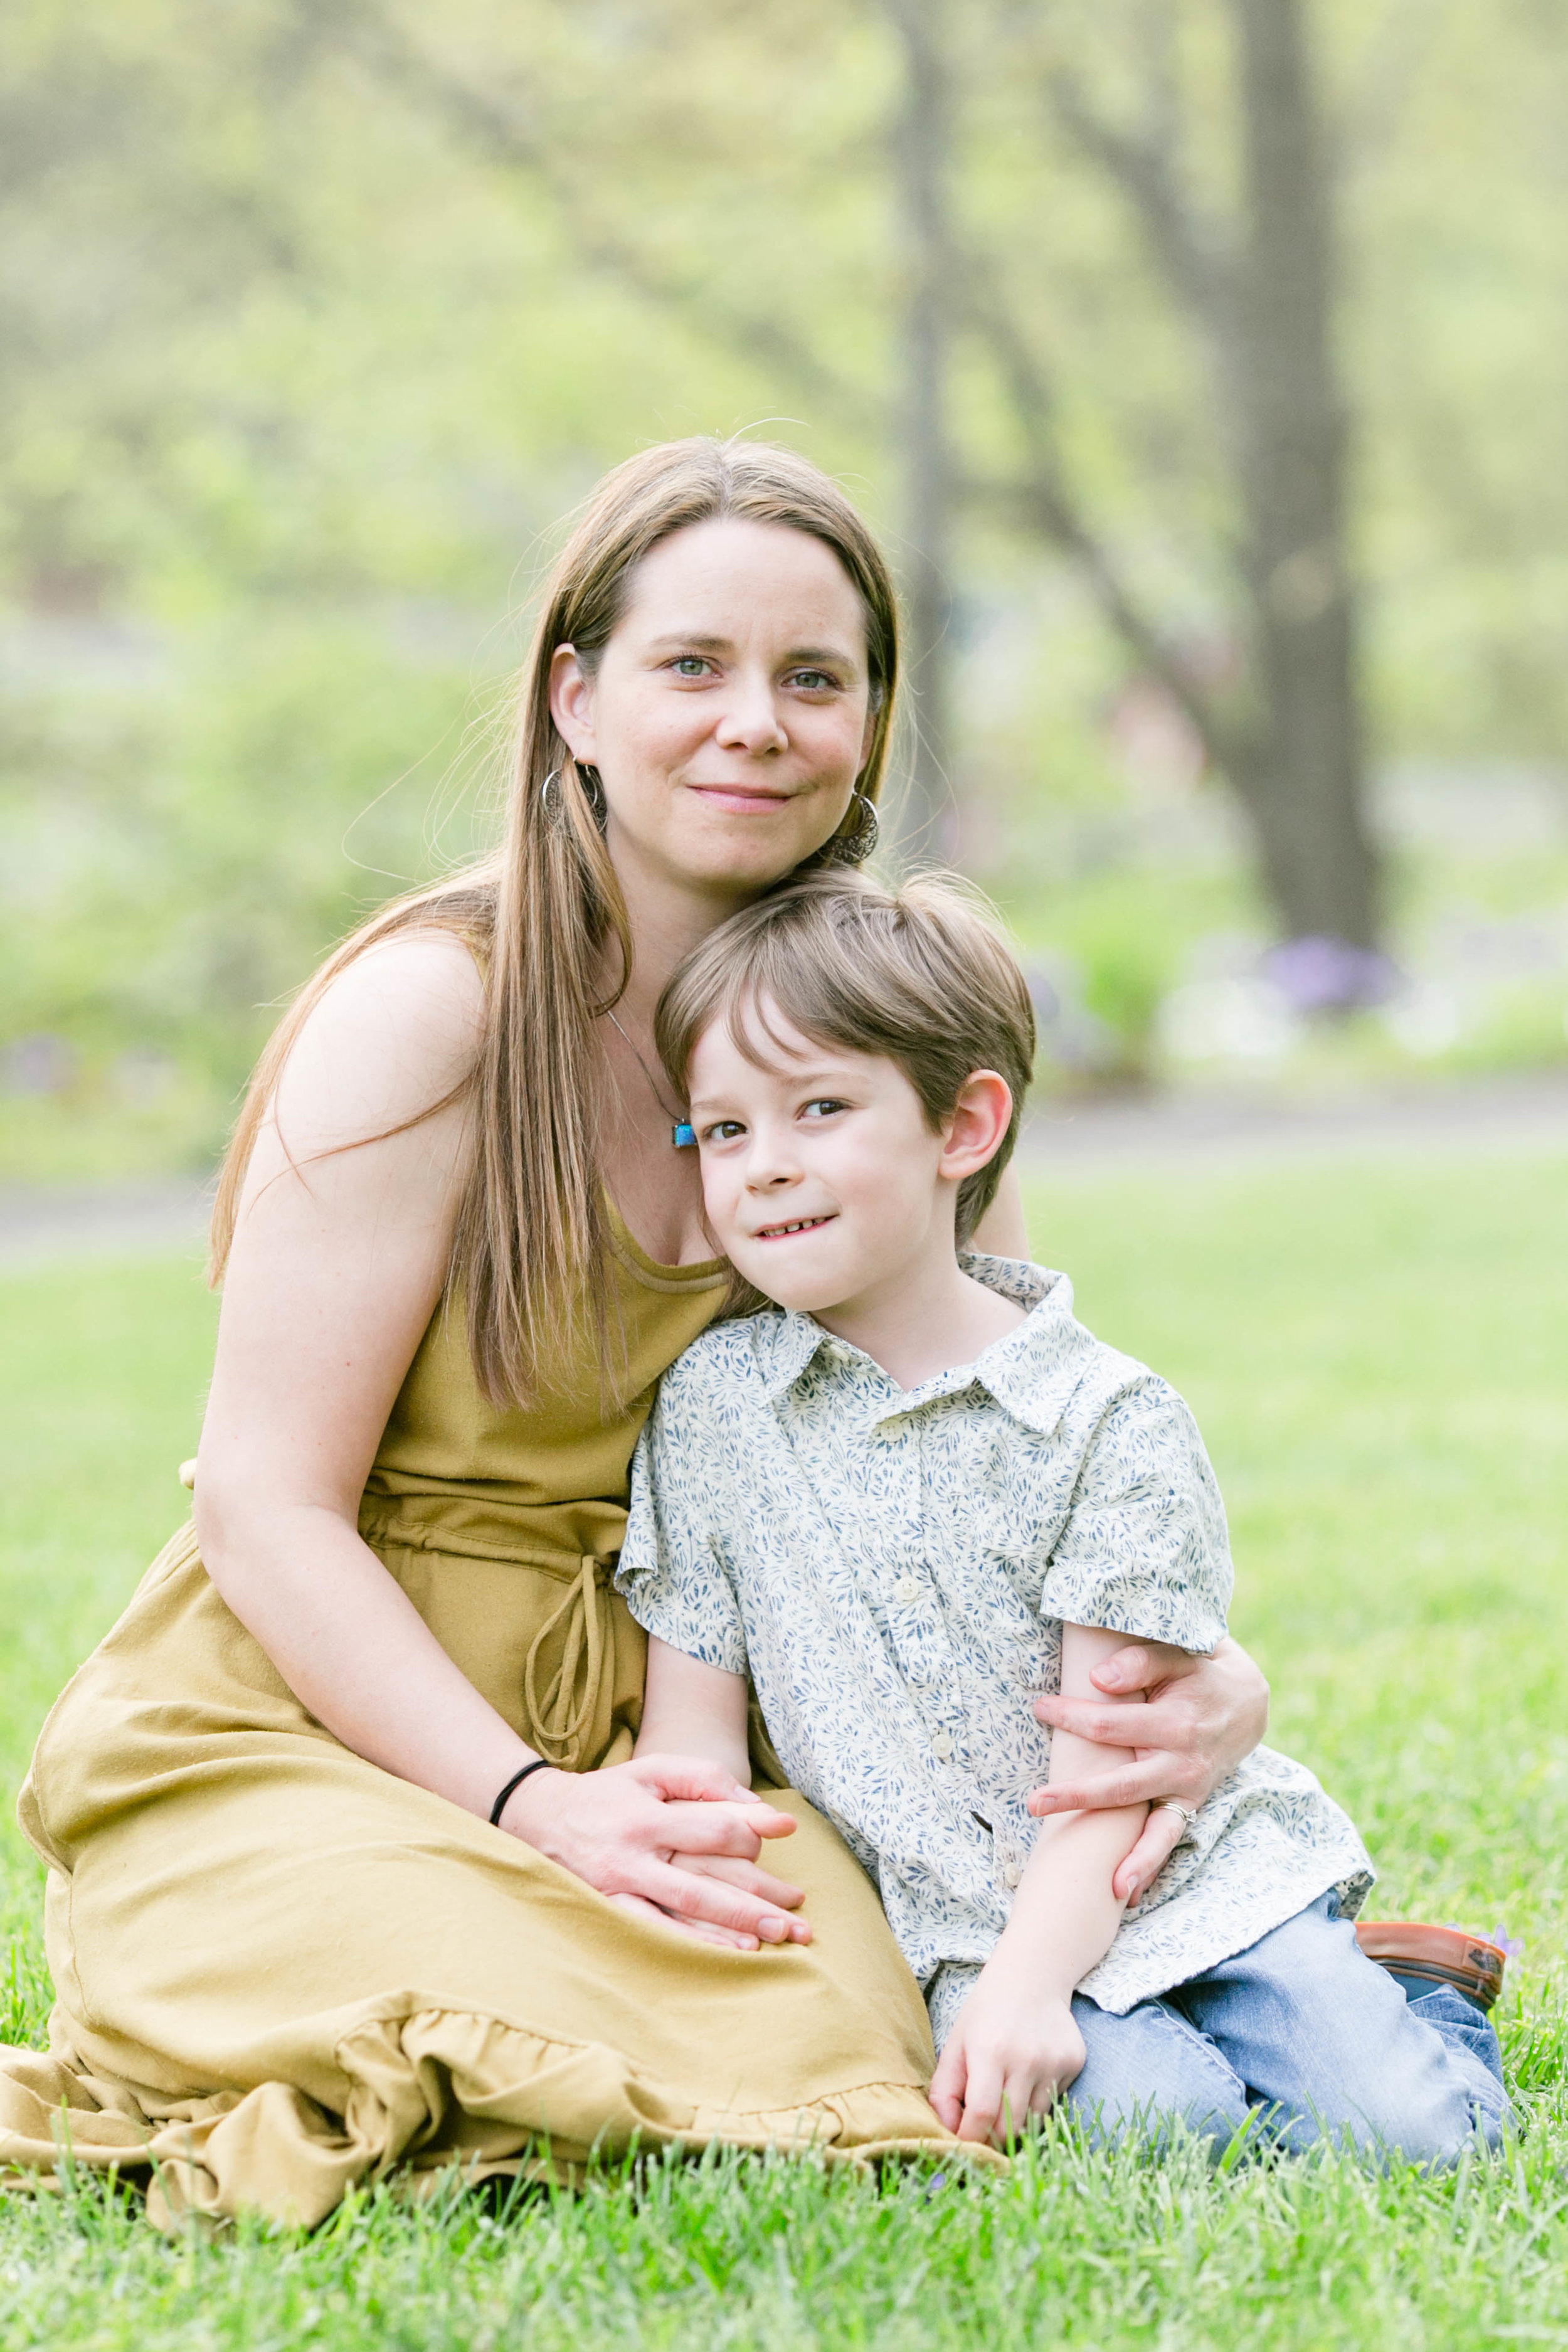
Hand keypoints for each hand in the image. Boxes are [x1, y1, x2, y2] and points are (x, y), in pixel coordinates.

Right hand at [500, 1754, 808, 1944]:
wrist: (539, 1818)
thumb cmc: (609, 1792)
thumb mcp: (652, 1770)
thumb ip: (703, 1778)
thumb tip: (756, 1806)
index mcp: (648, 1816)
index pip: (712, 1828)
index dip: (753, 1832)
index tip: (785, 1830)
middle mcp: (634, 1856)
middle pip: (706, 1882)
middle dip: (756, 1901)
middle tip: (800, 1915)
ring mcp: (620, 1889)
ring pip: (685, 1914)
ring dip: (734, 1929)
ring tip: (778, 1938)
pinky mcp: (610, 1911)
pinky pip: (657, 1934)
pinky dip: (695, 1945)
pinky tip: (730, 1953)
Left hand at [928, 1962, 1084, 2145]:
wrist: (1032, 1978)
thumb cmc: (985, 2015)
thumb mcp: (955, 2045)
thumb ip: (944, 2091)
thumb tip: (949, 2131)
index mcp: (989, 2051)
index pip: (981, 2114)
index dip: (970, 2138)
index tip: (963, 2143)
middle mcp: (1025, 2058)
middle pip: (1009, 2126)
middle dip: (993, 2139)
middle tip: (983, 2132)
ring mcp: (1053, 2062)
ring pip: (1033, 2120)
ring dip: (1016, 2121)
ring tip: (1006, 2099)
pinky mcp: (1074, 2063)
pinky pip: (1054, 2102)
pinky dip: (1037, 2102)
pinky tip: (1031, 2075)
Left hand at [1029, 1634, 1268, 1903]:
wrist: (1247, 1701)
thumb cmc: (1198, 1672)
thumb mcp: (1177, 1654)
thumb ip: (1140, 1662)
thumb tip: (1099, 1679)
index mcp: (1176, 1722)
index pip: (1110, 1724)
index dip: (1071, 1716)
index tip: (1040, 1708)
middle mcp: (1184, 1763)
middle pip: (1122, 1786)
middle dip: (1077, 1796)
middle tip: (1034, 1802)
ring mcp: (1188, 1789)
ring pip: (1152, 1828)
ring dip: (1124, 1855)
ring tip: (1100, 1882)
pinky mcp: (1189, 1804)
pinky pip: (1168, 1839)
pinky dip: (1149, 1865)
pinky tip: (1124, 1892)